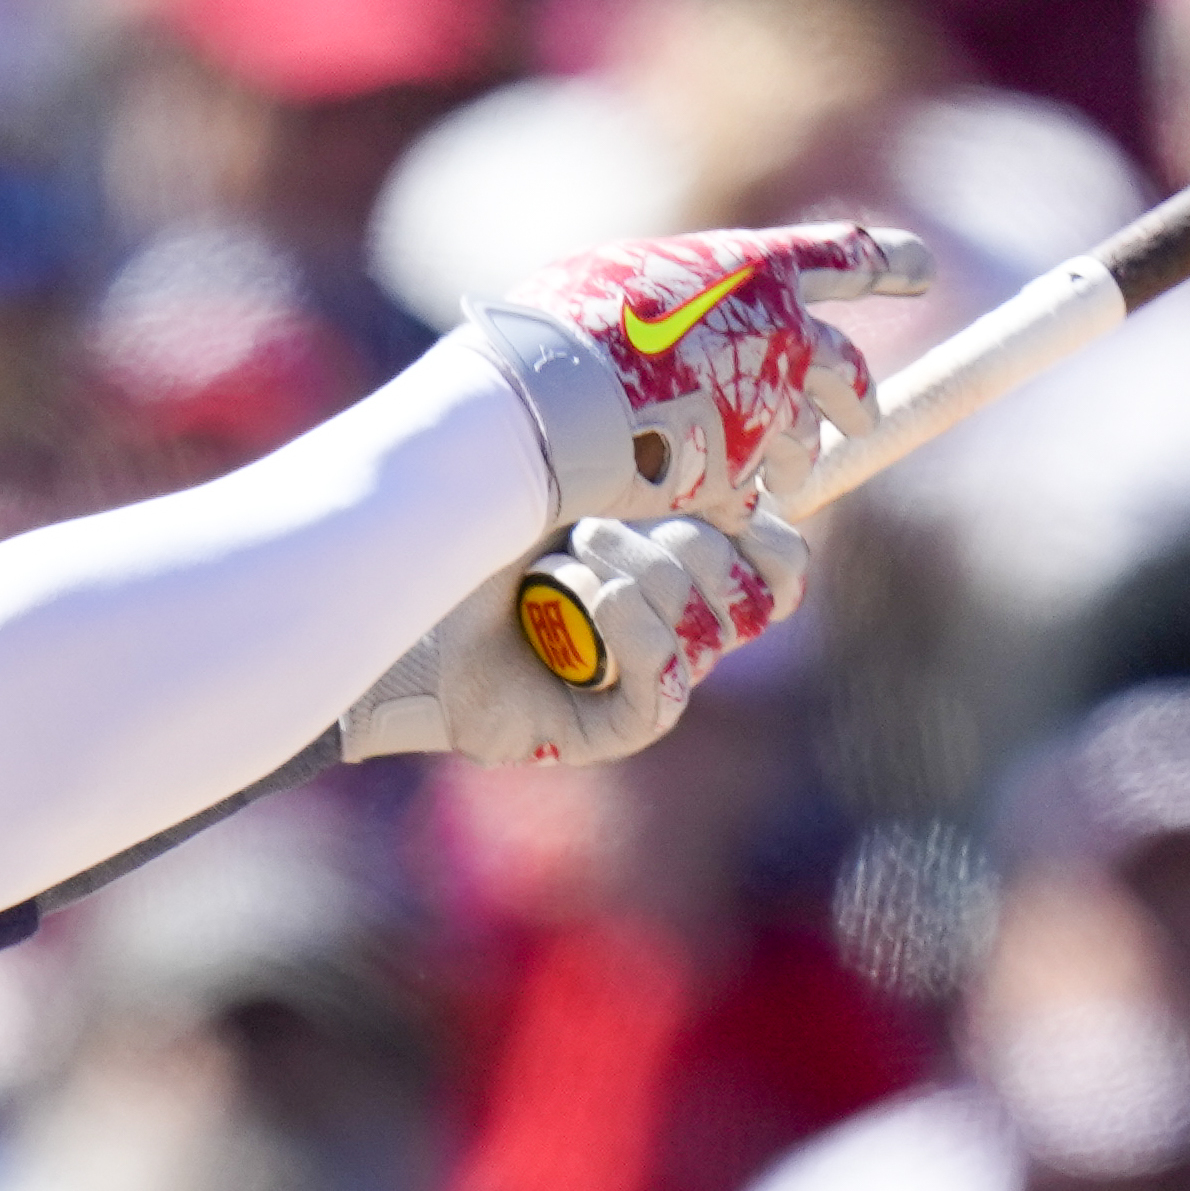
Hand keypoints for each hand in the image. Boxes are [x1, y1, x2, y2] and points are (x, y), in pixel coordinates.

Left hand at [339, 505, 801, 767]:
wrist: (407, 593)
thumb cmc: (486, 529)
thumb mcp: (576, 474)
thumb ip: (660, 466)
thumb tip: (742, 474)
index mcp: (689, 566)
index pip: (782, 563)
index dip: (764, 528)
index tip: (714, 489)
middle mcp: (684, 627)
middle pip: (754, 589)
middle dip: (682, 538)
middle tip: (595, 522)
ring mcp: (656, 679)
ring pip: (710, 624)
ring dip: (636, 571)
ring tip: (562, 557)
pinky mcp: (622, 725)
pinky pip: (668, 677)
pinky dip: (627, 624)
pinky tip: (570, 598)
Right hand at [454, 221, 929, 532]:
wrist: (547, 402)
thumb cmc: (567, 321)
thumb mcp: (626, 274)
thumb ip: (682, 293)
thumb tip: (684, 307)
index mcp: (758, 271)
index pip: (848, 256)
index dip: (890, 261)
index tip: (922, 269)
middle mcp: (781, 338)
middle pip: (848, 371)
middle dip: (858, 396)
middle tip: (860, 414)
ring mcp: (766, 411)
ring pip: (806, 441)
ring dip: (796, 455)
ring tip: (785, 470)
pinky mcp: (738, 476)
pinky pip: (753, 494)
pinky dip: (735, 496)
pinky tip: (713, 502)